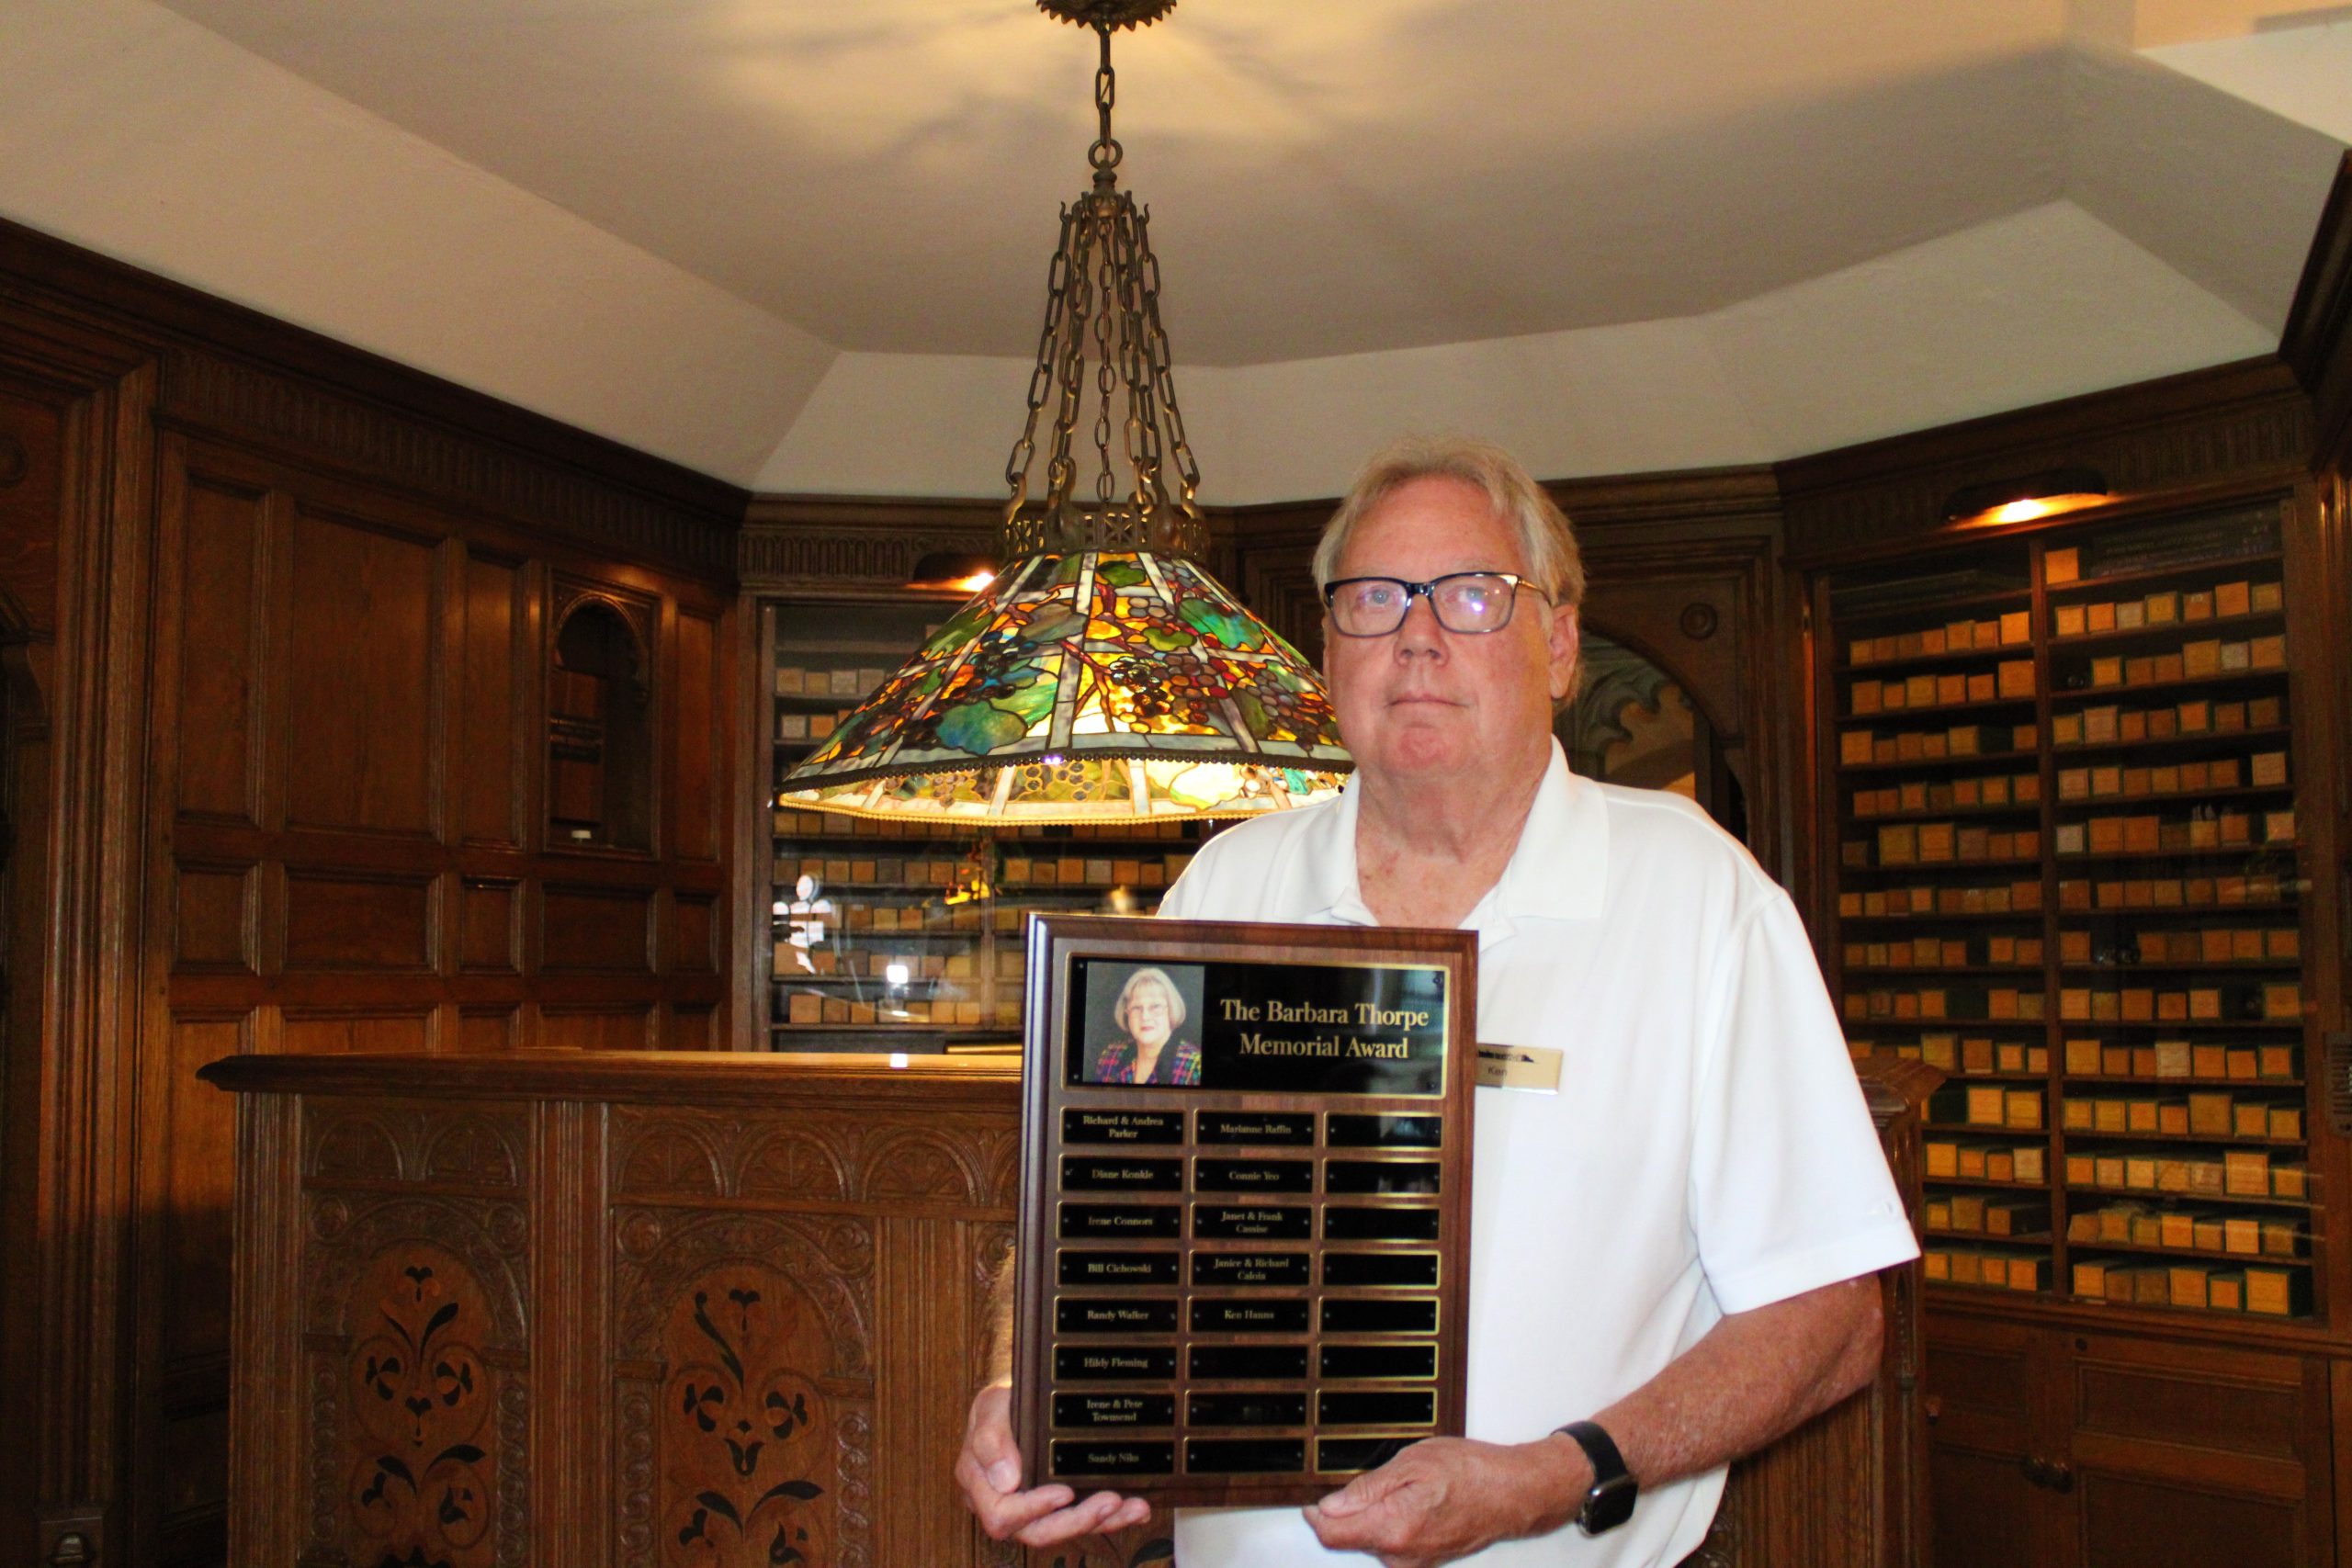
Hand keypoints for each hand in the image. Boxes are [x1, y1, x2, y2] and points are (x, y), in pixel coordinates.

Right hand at [954, 1382, 1151, 1545]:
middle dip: (1077, 1521)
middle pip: (1039, 1531)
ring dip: (1102, 1521)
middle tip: (1110, 1502)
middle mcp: (1008, 1506)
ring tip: (1132, 1507)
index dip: (1033, 1510)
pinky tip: (1135, 1508)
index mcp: (981, 1488)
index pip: (1002, 1515)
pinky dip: (1111, 1517)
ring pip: (1066, 1528)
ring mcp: (1035, 1509)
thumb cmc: (1000, 1406)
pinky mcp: (1059, 1506)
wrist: (1018, 1399)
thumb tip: (1007, 1480)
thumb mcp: (989, 1408)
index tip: (1064, 1493)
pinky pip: (1082, 1518)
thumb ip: (990, 1439)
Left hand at [1303, 1434, 1584, 1567]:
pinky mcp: (1425, 1560)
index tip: (1310, 1500)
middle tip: (1358, 1482)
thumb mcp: (1412, 1463)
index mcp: (1392, 1529)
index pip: (1332, 1535)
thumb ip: (1367, 1488)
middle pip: (1349, 1540)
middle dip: (1344, 1514)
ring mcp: (1414, 1562)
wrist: (1512, 1492)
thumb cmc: (1471, 1473)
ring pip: (1371, 1541)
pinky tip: (1408, 1501)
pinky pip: (1392, 1544)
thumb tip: (1332, 1505)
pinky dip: (1389, 1524)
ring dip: (1369, 1518)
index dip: (1314, 1516)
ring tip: (1395, 1487)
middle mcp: (1401, 1555)